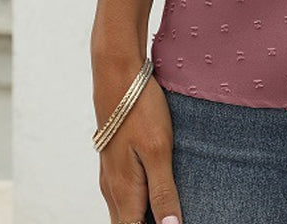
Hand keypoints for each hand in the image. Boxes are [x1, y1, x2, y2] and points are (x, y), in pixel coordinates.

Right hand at [92, 53, 181, 223]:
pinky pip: (125, 195)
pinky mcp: (115, 161)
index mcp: (123, 192)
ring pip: (125, 212)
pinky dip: (140, 203)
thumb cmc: (140, 110)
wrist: (118, 76)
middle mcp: (112, 189)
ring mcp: (111, 175)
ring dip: (144, 216)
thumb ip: (163, 192)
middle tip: (174, 216)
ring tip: (170, 210)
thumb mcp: (159, 151)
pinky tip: (158, 193)